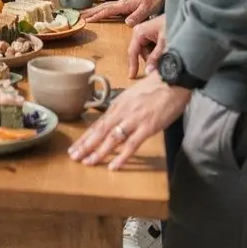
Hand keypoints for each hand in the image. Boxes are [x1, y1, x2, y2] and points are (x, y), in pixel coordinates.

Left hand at [68, 71, 188, 169]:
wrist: (173, 81)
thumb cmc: (155, 88)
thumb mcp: (133, 96)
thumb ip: (124, 109)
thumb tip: (115, 121)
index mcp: (118, 105)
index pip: (98, 124)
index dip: (85, 137)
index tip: (74, 148)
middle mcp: (122, 112)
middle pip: (100, 131)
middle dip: (85, 145)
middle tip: (73, 157)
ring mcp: (134, 120)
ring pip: (112, 138)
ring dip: (98, 151)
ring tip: (87, 162)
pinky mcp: (147, 127)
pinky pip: (132, 145)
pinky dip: (121, 156)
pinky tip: (113, 166)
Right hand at [84, 0, 164, 24]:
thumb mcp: (147, 9)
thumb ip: (137, 16)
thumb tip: (127, 23)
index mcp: (124, 4)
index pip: (107, 10)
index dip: (97, 15)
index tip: (87, 19)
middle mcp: (120, 3)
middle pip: (102, 7)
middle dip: (90, 11)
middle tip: (78, 16)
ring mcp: (122, 3)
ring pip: (104, 7)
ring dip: (94, 10)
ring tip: (84, 14)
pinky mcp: (125, 5)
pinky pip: (110, 8)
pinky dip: (102, 10)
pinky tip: (101, 13)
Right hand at [128, 15, 166, 77]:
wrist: (183, 14)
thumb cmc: (172, 22)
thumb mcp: (164, 42)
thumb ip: (156, 57)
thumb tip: (149, 71)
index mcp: (139, 32)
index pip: (133, 52)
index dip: (133, 65)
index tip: (132, 76)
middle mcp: (140, 32)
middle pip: (141, 53)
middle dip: (151, 59)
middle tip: (163, 60)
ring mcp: (146, 33)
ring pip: (148, 52)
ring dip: (156, 56)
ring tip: (168, 50)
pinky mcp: (153, 35)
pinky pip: (153, 48)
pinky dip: (159, 52)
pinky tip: (167, 48)